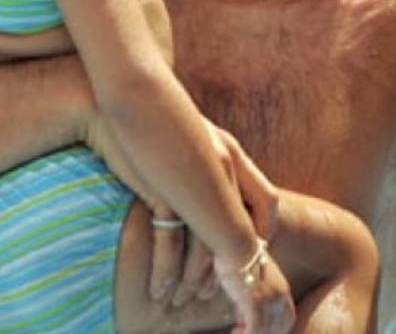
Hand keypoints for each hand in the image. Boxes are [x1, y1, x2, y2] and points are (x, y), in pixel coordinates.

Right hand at [160, 124, 276, 306]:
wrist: (124, 95)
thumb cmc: (155, 116)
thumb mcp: (196, 139)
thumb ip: (211, 163)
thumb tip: (216, 191)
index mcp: (233, 153)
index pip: (271, 202)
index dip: (265, 234)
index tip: (254, 255)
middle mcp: (222, 165)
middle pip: (245, 231)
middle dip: (238, 270)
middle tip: (225, 296)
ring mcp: (193, 178)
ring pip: (206, 245)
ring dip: (197, 279)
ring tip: (185, 300)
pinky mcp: (163, 188)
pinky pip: (170, 242)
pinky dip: (167, 271)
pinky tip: (161, 289)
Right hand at [215, 239, 294, 333]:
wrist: (237, 241)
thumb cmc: (237, 253)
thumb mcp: (248, 280)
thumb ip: (249, 295)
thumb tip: (240, 312)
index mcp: (282, 287)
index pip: (288, 316)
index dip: (277, 327)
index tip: (261, 329)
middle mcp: (280, 295)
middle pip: (282, 326)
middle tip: (246, 332)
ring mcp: (269, 300)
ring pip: (266, 331)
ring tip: (235, 333)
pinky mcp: (255, 303)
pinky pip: (254, 330)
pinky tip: (234, 333)